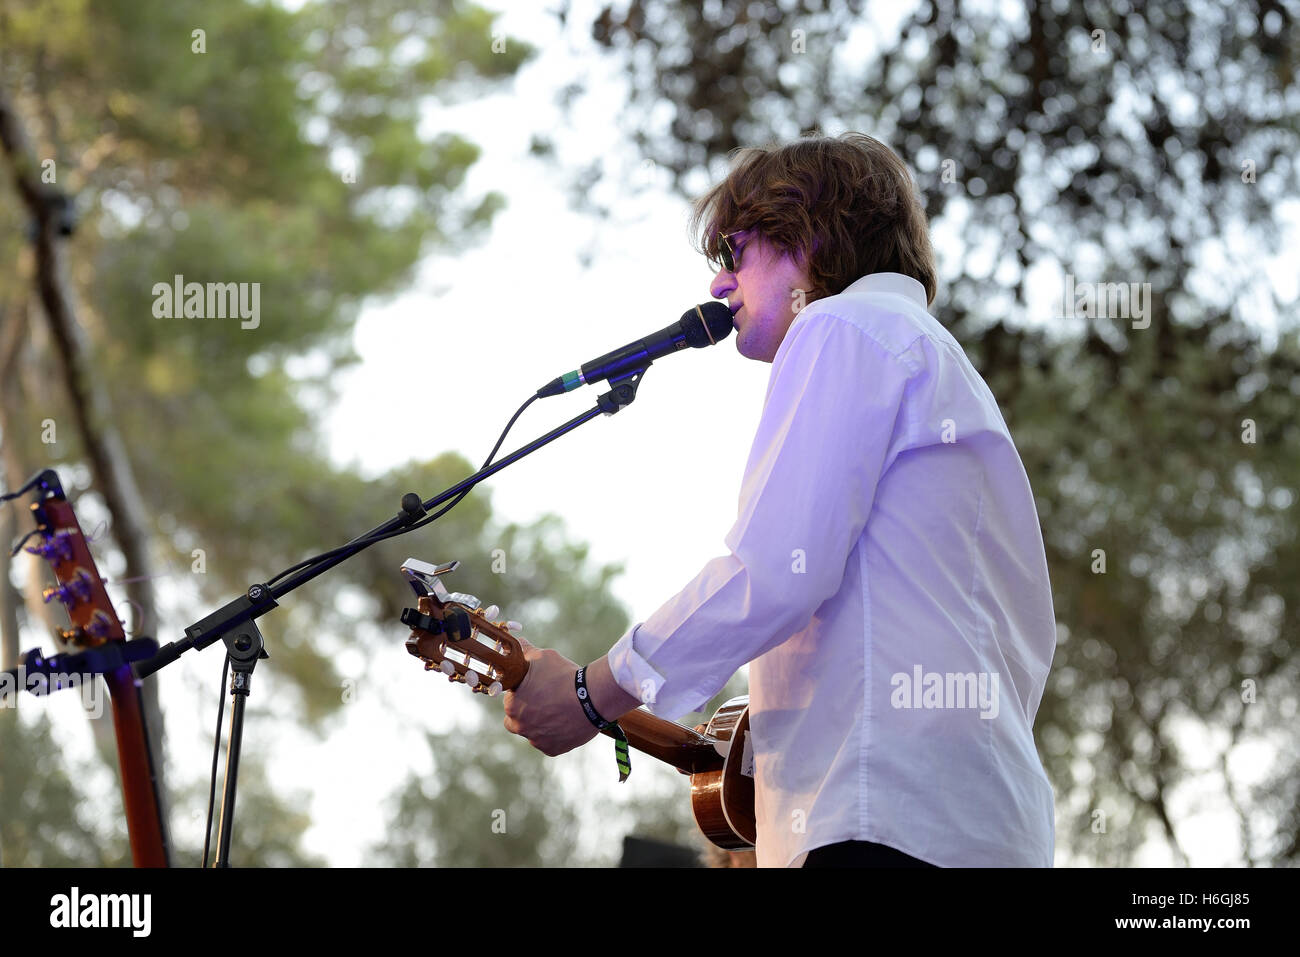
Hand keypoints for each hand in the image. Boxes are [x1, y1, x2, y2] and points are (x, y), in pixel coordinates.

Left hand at [497, 614, 598, 757]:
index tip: (536, 689)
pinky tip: (566, 721)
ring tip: (559, 710)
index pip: (510, 700)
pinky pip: (548, 743)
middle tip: (546, 700)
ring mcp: (536, 740)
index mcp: (512, 705)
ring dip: (540, 724)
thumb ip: (525, 652)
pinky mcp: (552, 750)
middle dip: (527, 711)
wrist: (592, 698)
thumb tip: (517, 643)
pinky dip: (555, 734)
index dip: (522, 694)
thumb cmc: (564, 675)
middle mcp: (520, 726)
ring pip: (533, 732)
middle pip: (517, 720)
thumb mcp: (543, 657)